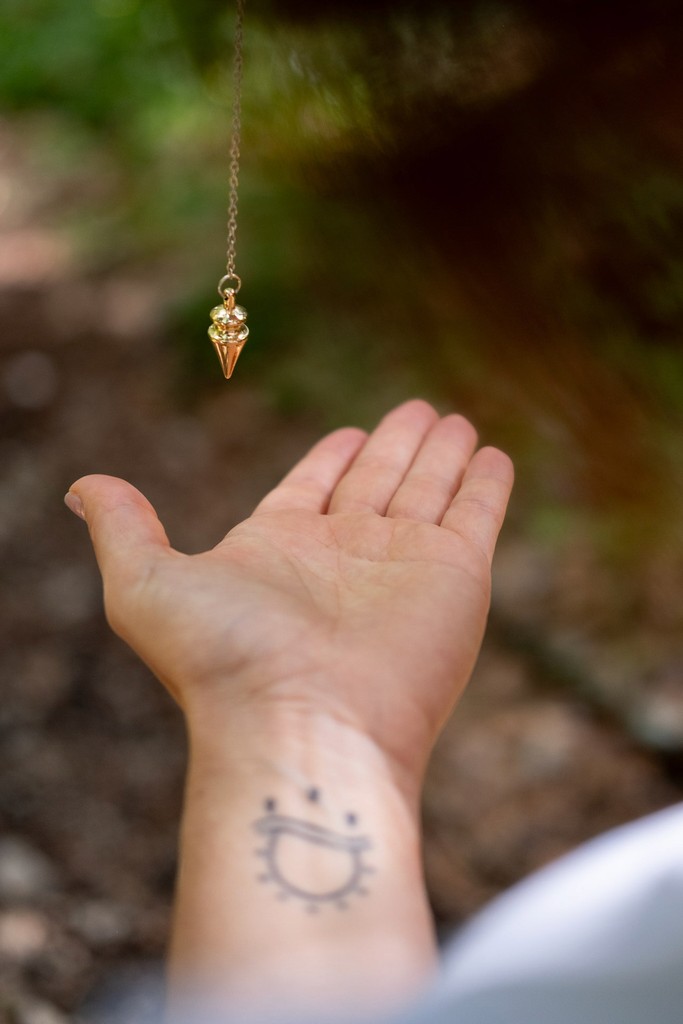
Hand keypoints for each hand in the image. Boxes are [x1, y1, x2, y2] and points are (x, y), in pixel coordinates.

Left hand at [67, 400, 512, 791]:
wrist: (301, 725)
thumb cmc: (221, 662)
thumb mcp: (147, 584)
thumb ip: (125, 528)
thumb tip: (81, 485)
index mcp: (281, 549)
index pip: (313, 488)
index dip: (332, 458)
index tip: (351, 433)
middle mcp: (345, 556)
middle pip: (377, 481)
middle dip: (397, 444)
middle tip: (419, 410)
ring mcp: (404, 564)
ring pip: (429, 489)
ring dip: (442, 454)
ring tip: (453, 419)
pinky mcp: (457, 574)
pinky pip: (477, 512)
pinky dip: (486, 483)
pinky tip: (491, 455)